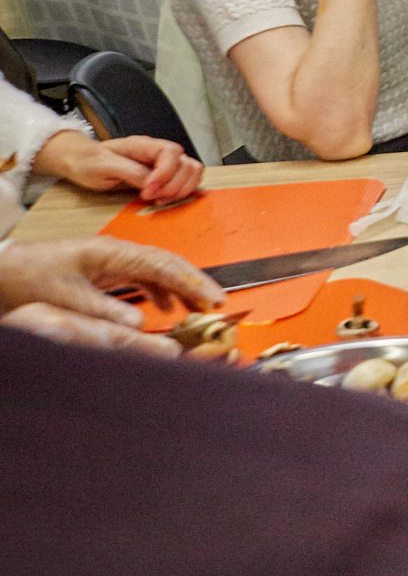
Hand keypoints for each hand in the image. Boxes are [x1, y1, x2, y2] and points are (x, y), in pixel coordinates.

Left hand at [0, 236, 223, 358]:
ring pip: (159, 270)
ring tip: (199, 309)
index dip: (192, 282)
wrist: (3, 268)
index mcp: (112, 252)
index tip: (214, 300)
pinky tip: (165, 307)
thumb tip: (142, 323)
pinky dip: (160, 291)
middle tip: (218, 305)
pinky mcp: (106, 270)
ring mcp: (113, 260)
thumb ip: (105, 310)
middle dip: (195, 283)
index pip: (164, 265)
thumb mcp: (67, 297)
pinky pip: (144, 277)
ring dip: (180, 288)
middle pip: (169, 263)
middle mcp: (117, 252)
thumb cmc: (28, 275)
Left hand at [33, 130, 202, 204]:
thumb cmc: (89, 162)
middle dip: (174, 186)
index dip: (164, 174)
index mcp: (144, 145)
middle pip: (187, 164)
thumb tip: (151, 184)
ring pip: (193, 172)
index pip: (171, 152)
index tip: (147, 191)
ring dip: (181, 190)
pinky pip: (186, 181)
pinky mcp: (165, 176)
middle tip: (153, 199)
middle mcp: (159, 153)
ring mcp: (164, 164)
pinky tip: (163, 199)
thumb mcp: (104, 167)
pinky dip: (182, 192)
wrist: (81, 162)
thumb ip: (130, 172)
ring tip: (160, 200)